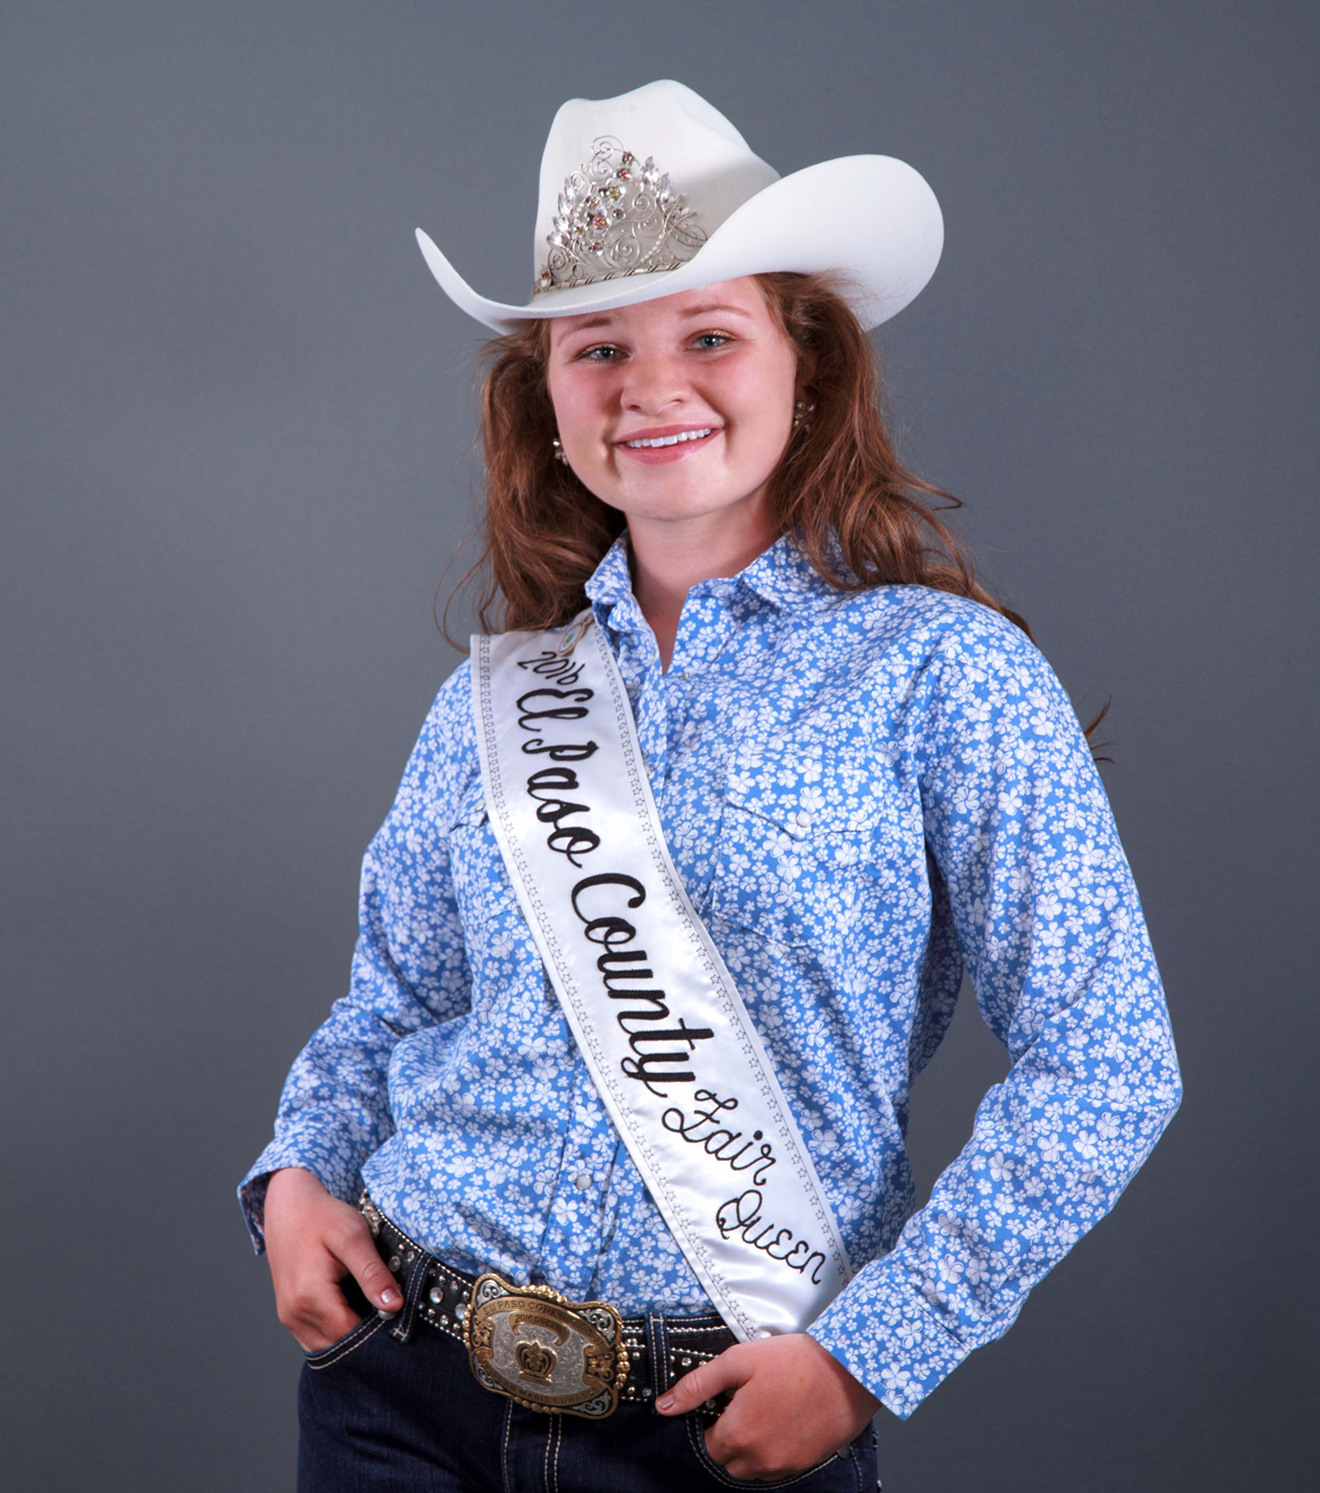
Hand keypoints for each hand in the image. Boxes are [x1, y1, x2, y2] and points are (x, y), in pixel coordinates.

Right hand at [262, 1167, 400, 1351]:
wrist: (289, 1205)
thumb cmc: (321, 1216)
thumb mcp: (354, 1236)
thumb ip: (373, 1273)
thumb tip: (394, 1305)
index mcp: (309, 1296)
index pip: (349, 1334)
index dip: (376, 1331)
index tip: (397, 1317)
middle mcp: (294, 1313)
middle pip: (337, 1345)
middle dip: (364, 1337)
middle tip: (387, 1314)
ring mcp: (289, 1316)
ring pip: (326, 1345)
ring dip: (349, 1335)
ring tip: (371, 1311)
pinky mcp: (289, 1314)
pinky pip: (315, 1337)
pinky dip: (335, 1330)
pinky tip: (353, 1310)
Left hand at [656, 1332, 878, 1481]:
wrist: (847, 1371)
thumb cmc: (794, 1362)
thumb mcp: (738, 1361)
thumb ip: (697, 1385)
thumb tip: (663, 1407)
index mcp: (737, 1434)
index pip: (709, 1444)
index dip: (717, 1420)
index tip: (731, 1401)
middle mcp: (758, 1459)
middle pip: (729, 1460)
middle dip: (732, 1437)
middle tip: (749, 1403)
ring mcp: (782, 1466)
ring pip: (753, 1468)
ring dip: (752, 1447)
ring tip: (768, 1410)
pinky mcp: (804, 1465)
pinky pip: (777, 1468)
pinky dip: (774, 1450)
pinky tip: (785, 1421)